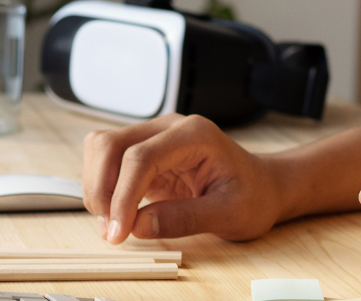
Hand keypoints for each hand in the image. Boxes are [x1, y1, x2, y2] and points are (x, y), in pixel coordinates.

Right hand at [81, 112, 282, 243]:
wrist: (263, 187)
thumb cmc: (253, 196)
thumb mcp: (230, 214)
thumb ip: (186, 218)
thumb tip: (139, 225)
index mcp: (195, 134)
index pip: (141, 157)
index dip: (122, 196)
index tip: (119, 232)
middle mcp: (170, 128)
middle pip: (111, 144)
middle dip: (102, 189)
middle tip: (112, 231)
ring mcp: (155, 137)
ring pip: (101, 148)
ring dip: (97, 188)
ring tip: (113, 225)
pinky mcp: (145, 154)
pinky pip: (108, 162)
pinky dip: (103, 188)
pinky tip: (117, 214)